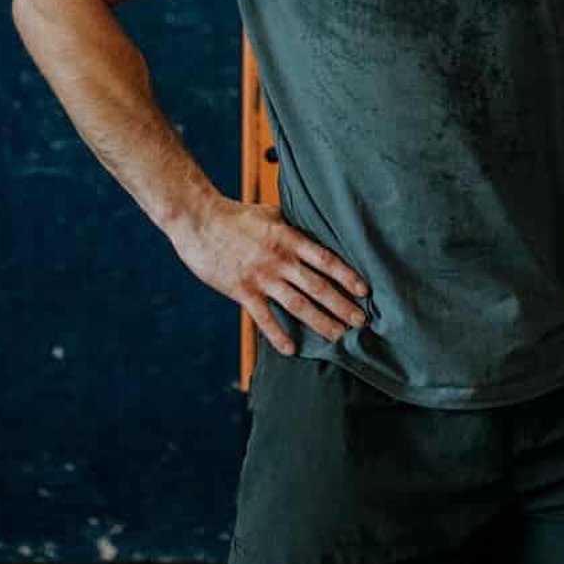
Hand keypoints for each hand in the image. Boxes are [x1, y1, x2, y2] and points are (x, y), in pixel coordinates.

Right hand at [170, 197, 369, 355]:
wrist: (198, 220)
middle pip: (318, 286)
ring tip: (338, 336)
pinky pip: (264, 318)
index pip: (326, 259)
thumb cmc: (235, 216)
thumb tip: (314, 227)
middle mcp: (280, 259)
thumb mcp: (270, 213)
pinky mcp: (242, 291)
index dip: (347, 275)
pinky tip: (291, 349)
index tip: (364, 290)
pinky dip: (278, 335)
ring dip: (321, 322)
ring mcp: (261, 277)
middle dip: (342, 305)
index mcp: (288, 238)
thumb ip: (292, 224)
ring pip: (297, 305)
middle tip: (361, 321)